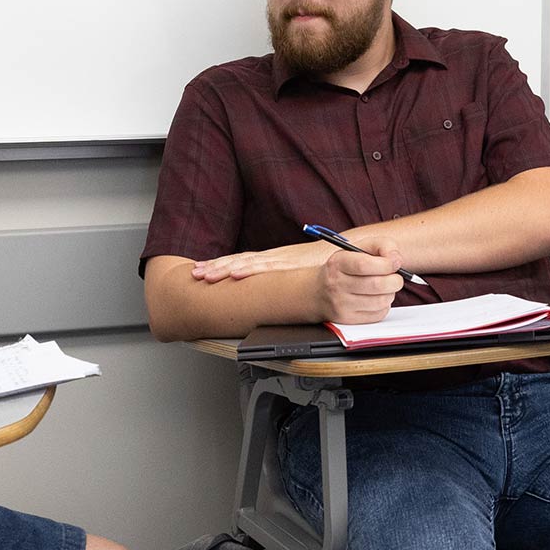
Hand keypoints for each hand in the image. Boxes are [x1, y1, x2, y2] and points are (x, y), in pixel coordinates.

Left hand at [191, 241, 333, 282]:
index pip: (245, 261)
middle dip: (216, 267)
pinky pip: (267, 267)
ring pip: (248, 262)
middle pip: (240, 260)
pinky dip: (249, 269)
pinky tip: (234, 274)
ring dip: (225, 268)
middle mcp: (277, 257)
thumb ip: (290, 280)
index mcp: (278, 259)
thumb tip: (275, 294)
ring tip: (205, 275)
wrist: (355, 255)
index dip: (223, 266)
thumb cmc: (331, 266)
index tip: (204, 271)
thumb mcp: (305, 273)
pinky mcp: (292, 264)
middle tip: (195, 274)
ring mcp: (283, 260)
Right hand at [316, 236, 403, 324]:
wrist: (318, 292)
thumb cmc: (345, 267)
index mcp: (338, 263)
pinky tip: (377, 298)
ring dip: (390, 293)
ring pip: (380, 301)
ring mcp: (341, 304)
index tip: (395, 263)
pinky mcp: (348, 319)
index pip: (365, 264)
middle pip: (377, 285)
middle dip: (394, 280)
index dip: (386, 264)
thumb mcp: (358, 248)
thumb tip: (396, 259)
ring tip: (385, 287)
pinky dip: (384, 306)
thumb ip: (382, 245)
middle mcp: (336, 284)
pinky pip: (378, 314)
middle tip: (395, 277)